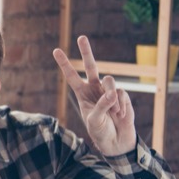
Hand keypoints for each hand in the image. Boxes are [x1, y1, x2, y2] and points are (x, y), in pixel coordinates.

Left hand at [53, 35, 135, 155]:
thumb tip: (112, 93)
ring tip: (113, 112)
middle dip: (86, 52)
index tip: (56, 50)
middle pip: (91, 66)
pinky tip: (120, 115)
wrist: (116, 141)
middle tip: (81, 37)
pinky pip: (121, 93)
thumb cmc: (100, 131)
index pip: (71, 76)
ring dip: (110, 96)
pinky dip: (120, 105)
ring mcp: (108, 91)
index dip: (64, 64)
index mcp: (82, 94)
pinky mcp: (122, 95)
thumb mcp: (95, 120)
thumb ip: (101, 106)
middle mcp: (94, 89)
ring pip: (109, 81)